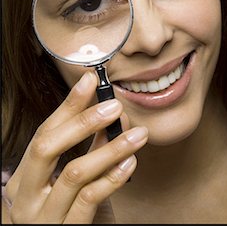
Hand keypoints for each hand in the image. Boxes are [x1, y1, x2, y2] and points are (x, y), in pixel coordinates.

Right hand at [2, 71, 147, 223]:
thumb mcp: (73, 177)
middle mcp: (25, 197)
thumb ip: (90, 146)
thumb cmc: (68, 212)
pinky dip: (113, 176)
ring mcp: (43, 218)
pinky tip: (130, 162)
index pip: (44, 132)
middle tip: (114, 105)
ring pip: (75, 172)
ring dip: (110, 148)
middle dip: (83, 122)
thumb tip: (113, 112)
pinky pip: (90, 199)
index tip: (89, 80)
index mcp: (23, 178)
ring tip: (137, 134)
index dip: (68, 104)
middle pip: (48, 147)